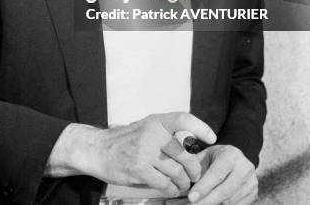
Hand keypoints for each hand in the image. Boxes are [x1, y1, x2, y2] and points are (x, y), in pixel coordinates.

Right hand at [45, 113, 215, 196]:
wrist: (98, 149)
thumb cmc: (126, 140)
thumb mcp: (145, 127)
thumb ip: (165, 133)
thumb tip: (192, 144)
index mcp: (156, 121)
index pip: (183, 119)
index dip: (200, 127)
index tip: (210, 137)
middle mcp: (152, 133)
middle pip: (185, 154)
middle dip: (194, 169)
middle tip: (194, 176)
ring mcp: (145, 151)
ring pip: (176, 172)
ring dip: (183, 182)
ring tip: (182, 185)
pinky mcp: (139, 169)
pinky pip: (164, 184)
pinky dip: (171, 189)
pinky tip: (170, 189)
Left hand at [188, 145, 257, 204]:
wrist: (238, 157)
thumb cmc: (217, 157)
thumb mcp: (206, 155)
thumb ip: (196, 165)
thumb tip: (183, 179)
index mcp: (231, 156)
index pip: (216, 174)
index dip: (203, 187)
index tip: (191, 197)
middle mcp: (244, 169)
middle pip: (224, 191)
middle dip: (207, 201)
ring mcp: (251, 184)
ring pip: (230, 202)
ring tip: (199, 204)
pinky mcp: (253, 195)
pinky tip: (210, 204)